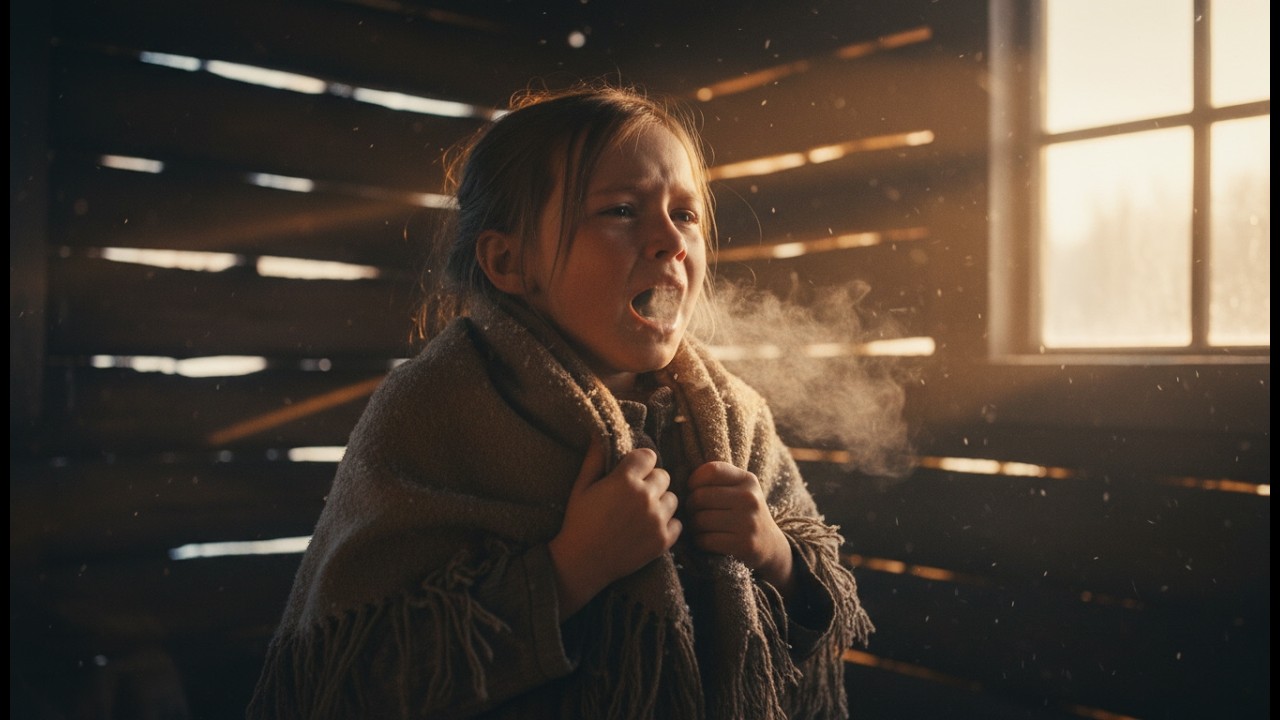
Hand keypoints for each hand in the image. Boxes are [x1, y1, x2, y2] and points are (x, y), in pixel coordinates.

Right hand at [548, 439, 681, 618]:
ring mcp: (657, 520)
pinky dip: (666, 525)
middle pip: (663, 475)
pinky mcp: (664, 540)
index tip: (630, 473)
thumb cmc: (579, 522)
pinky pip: (678, 523)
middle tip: (634, 496)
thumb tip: (599, 433)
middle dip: (651, 482)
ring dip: (661, 503)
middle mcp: (645, 497)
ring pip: (673, 498)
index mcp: (625, 480)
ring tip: (642, 513)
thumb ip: (595, 458)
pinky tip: (648, 529)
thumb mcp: (581, 486)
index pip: (649, 456)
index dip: (639, 463)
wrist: (583, 562)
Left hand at [686, 461, 794, 594]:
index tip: (694, 490)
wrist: (771, 546)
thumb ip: (717, 480)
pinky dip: (700, 541)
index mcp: (747, 480)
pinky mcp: (745, 544)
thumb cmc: (745, 514)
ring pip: (700, 520)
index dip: (694, 480)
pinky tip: (706, 540)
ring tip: (700, 528)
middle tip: (694, 514)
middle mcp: (750, 498)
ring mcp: (748, 522)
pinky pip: (706, 540)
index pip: (711, 470)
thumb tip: (677, 479)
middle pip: (700, 497)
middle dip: (690, 507)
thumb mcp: (741, 490)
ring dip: (694, 526)